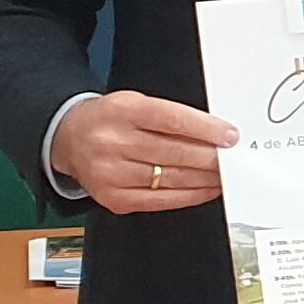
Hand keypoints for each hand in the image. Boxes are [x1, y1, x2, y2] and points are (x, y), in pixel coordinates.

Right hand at [55, 90, 237, 214]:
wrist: (69, 138)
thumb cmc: (110, 119)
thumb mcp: (136, 103)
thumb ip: (171, 116)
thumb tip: (215, 134)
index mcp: (121, 111)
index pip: (172, 120)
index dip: (206, 129)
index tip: (230, 136)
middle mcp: (112, 142)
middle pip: (175, 153)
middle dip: (212, 158)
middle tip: (234, 159)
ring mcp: (111, 173)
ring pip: (172, 178)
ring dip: (206, 179)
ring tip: (226, 174)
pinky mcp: (114, 198)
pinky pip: (161, 200)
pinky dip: (191, 195)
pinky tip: (207, 189)